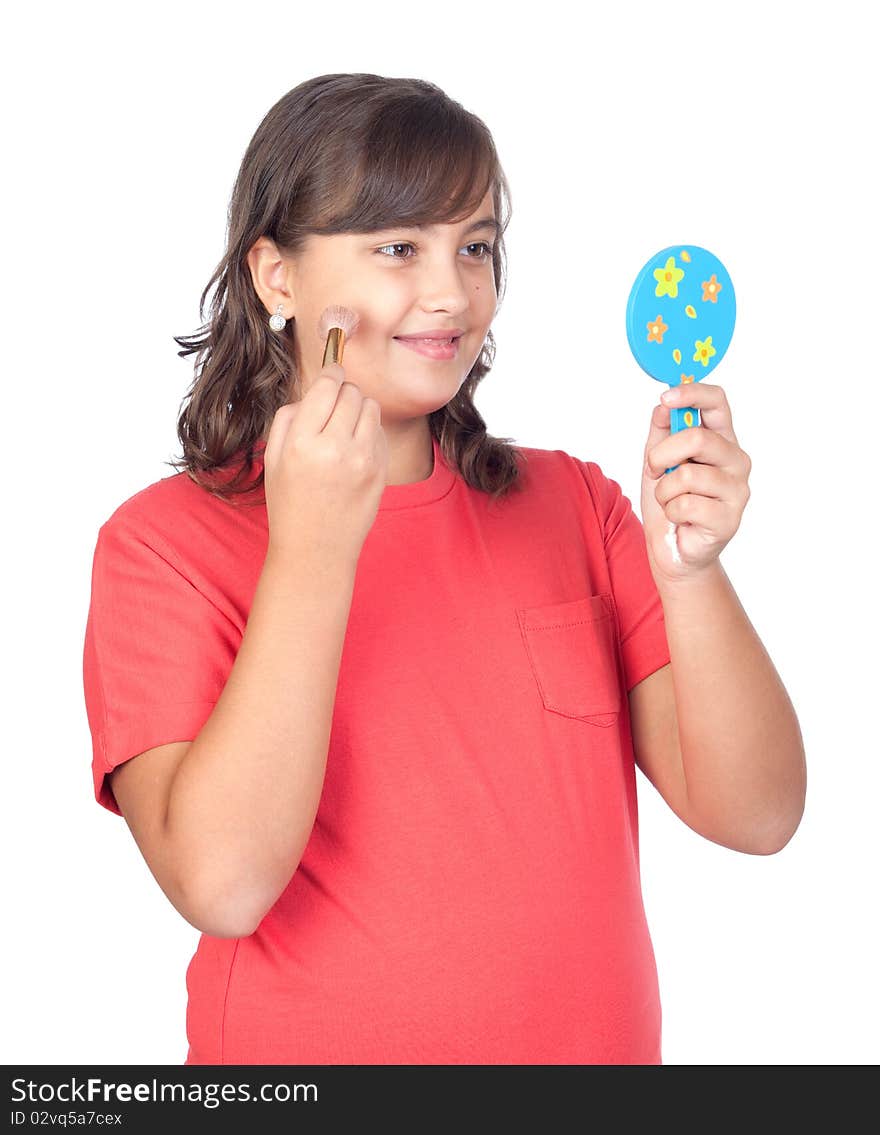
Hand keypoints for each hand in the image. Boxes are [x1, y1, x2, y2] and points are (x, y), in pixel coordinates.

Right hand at [263, 362, 387, 563]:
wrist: (316, 551)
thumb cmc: (290, 505)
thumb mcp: (272, 460)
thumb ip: (288, 419)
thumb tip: (315, 389)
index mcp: (302, 443)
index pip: (327, 386)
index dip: (331, 373)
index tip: (332, 372)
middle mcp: (335, 448)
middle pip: (352, 392)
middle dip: (343, 392)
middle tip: (334, 405)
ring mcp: (363, 461)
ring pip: (371, 407)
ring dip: (358, 409)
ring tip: (344, 427)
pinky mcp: (381, 471)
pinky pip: (380, 432)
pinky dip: (369, 431)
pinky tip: (354, 449)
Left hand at [640, 382, 750, 585]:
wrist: (674, 551)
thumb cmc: (670, 502)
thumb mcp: (657, 461)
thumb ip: (661, 432)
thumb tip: (663, 405)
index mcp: (721, 440)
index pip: (717, 403)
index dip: (693, 394)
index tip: (667, 397)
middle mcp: (736, 460)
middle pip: (698, 438)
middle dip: (662, 454)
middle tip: (654, 469)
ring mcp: (737, 490)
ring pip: (686, 475)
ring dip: (664, 490)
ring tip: (671, 501)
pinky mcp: (729, 518)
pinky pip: (685, 504)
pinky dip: (670, 511)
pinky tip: (680, 519)